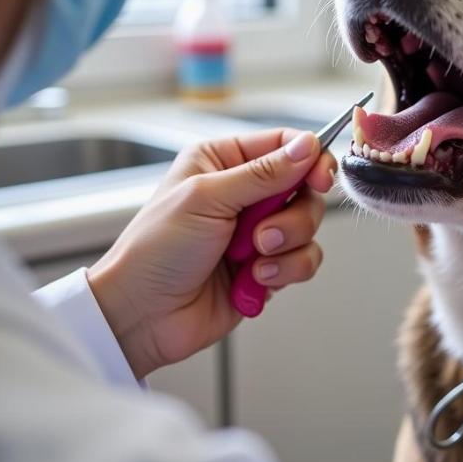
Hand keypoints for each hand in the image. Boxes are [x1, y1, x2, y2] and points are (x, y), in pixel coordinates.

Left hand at [88, 128, 335, 378]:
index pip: (286, 145)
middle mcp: (244, 192)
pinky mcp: (268, 266)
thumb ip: (263, 173)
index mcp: (225, 161)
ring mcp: (258, 231)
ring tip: (253, 259)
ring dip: (286, 245)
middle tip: (262, 233)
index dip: (311, 159)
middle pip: (305, 188)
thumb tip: (306, 147)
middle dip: (293, 215)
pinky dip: (285, 271)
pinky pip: (304, 260)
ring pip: (308, 226)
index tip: (321, 178)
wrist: (141, 316)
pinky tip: (254, 279)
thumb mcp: (207, 198)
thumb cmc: (154, 251)